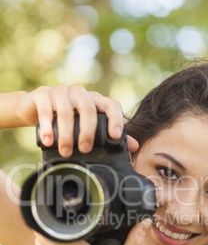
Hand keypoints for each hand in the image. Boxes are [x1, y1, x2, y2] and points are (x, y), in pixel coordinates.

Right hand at [17, 85, 138, 156]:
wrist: (34, 110)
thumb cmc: (67, 122)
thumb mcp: (88, 128)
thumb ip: (109, 135)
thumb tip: (135, 146)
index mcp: (95, 100)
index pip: (111, 105)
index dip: (115, 119)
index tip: (115, 136)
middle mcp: (80, 94)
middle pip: (88, 109)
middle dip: (88, 131)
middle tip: (85, 150)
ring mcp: (60, 92)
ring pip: (66, 110)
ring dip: (66, 134)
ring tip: (66, 151)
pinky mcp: (42, 94)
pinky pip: (46, 108)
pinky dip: (47, 126)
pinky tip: (48, 141)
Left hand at [34, 219, 150, 244]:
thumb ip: (133, 242)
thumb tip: (145, 223)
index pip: (57, 224)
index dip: (60, 218)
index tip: (69, 217)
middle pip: (45, 231)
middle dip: (55, 228)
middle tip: (69, 229)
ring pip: (41, 244)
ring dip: (51, 240)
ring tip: (67, 243)